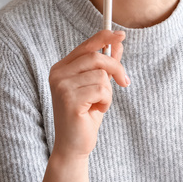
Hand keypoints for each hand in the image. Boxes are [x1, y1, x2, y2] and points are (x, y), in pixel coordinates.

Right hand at [48, 28, 127, 159]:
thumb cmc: (85, 117)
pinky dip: (106, 101)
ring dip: (108, 92)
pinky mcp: (69, 99)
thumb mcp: (98, 87)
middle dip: (116, 68)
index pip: (85, 46)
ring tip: (99, 104)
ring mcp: (61, 86)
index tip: (122, 34)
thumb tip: (117, 43)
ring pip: (101, 75)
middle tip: (124, 82)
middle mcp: (58, 74)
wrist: (74, 146)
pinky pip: (101, 89)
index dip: (104, 37)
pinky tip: (96, 110)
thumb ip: (105, 66)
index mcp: (61, 69)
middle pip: (96, 57)